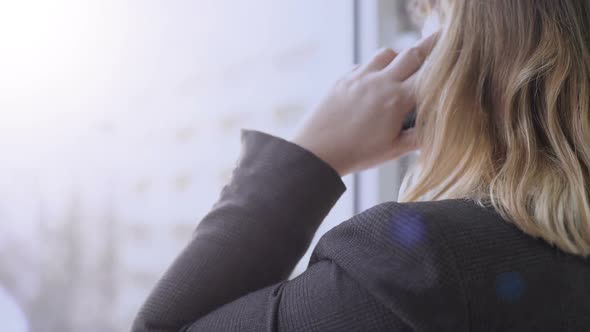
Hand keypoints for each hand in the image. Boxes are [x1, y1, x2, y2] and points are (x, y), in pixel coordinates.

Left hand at [291, 32, 437, 176]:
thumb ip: (419, 137)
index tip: (455, 58)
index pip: (430, 73)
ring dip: (399, 57)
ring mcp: (360, 77)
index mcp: (397, 100)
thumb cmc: (356, 154)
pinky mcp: (343, 79)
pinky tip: (376, 81)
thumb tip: (439, 128)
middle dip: (430, 46)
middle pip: (412, 53)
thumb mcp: (393, 150)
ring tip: (403, 68)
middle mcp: (380, 82)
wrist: (316, 152)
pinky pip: (365, 63)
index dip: (446, 64)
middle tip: (441, 41)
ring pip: (387, 53)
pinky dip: (376, 67)